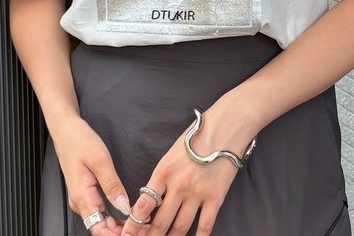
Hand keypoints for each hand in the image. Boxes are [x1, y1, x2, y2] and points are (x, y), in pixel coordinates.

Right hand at [53, 116, 139, 234]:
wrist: (65, 129)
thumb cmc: (80, 140)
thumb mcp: (101, 160)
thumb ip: (112, 185)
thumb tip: (124, 208)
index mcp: (82, 197)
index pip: (99, 229)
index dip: (118, 235)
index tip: (138, 231)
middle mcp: (80, 203)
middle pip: (101, 228)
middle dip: (123, 232)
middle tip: (145, 227)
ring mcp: (82, 198)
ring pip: (101, 221)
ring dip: (120, 226)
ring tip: (142, 222)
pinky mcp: (86, 192)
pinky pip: (100, 211)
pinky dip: (114, 216)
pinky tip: (129, 213)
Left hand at [121, 100, 257, 235]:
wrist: (224, 128)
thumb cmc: (198, 135)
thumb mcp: (173, 152)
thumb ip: (163, 174)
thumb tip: (154, 196)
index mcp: (164, 172)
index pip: (143, 205)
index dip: (134, 224)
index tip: (129, 234)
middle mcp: (178, 186)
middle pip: (160, 221)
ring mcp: (197, 193)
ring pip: (181, 227)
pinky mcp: (215, 198)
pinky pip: (205, 226)